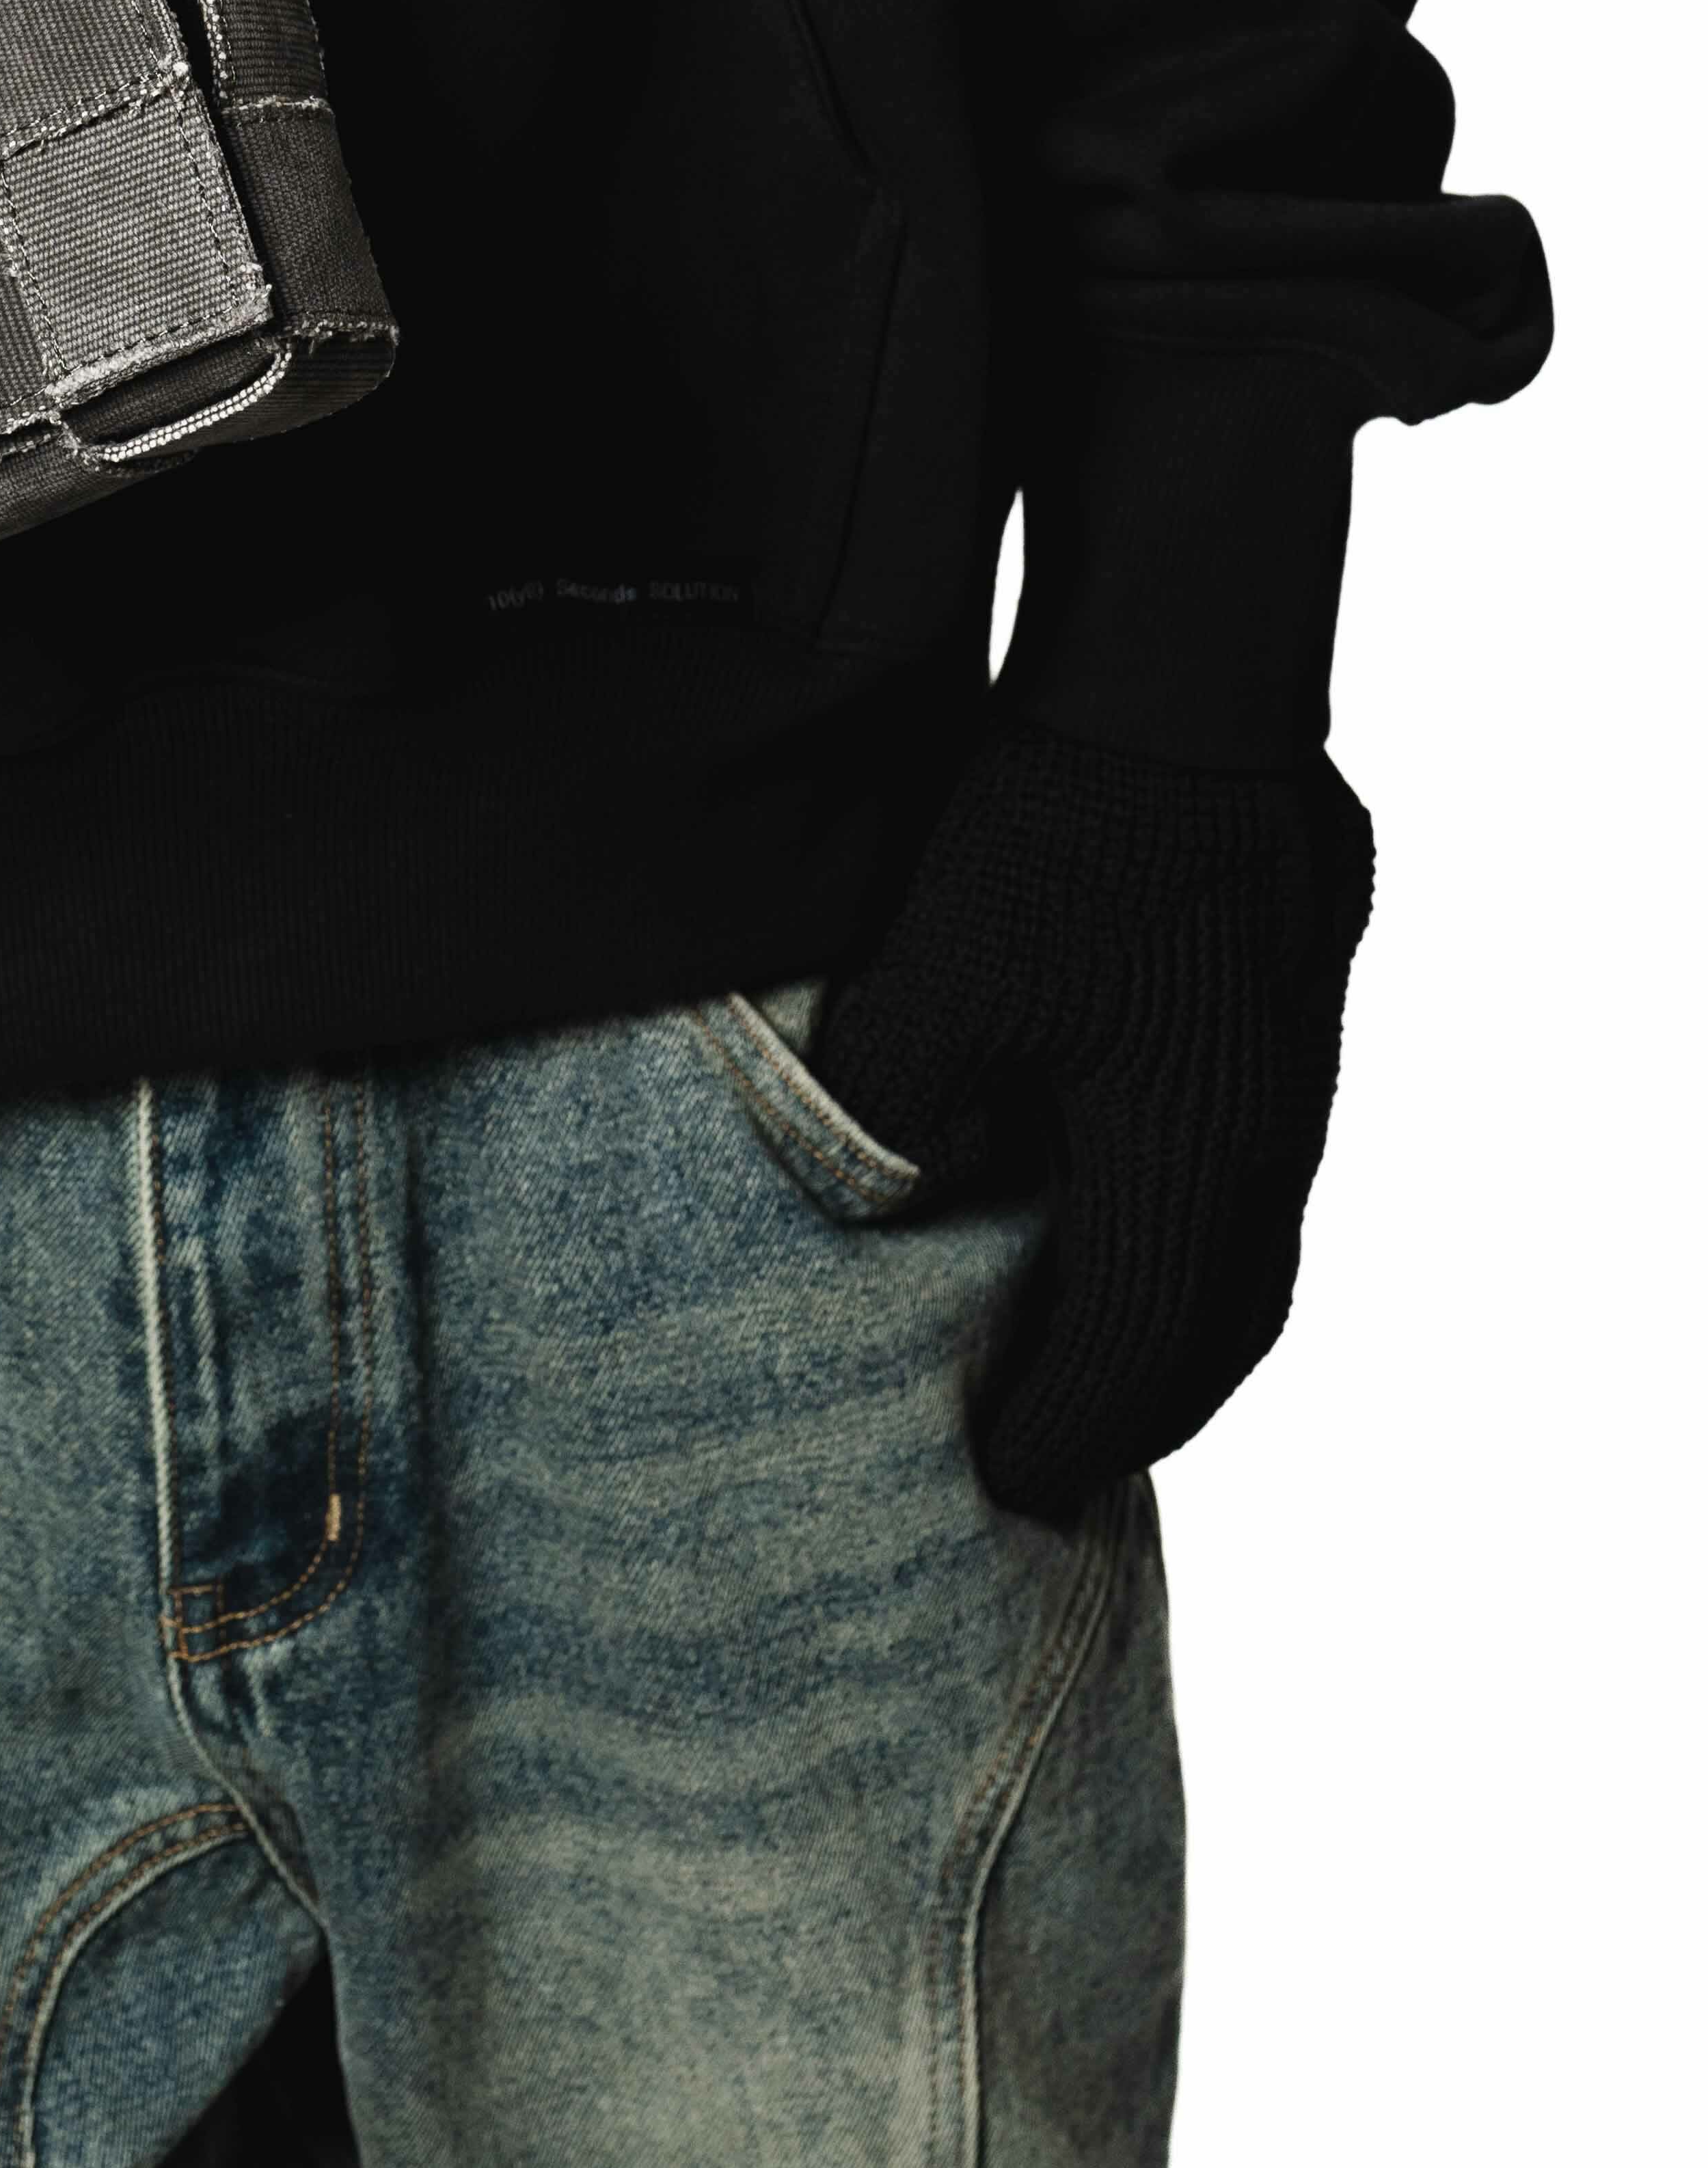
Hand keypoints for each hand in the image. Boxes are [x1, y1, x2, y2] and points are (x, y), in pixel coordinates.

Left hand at [815, 725, 1374, 1520]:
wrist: (1182, 687)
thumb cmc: (1056, 829)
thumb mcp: (931, 974)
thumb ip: (887, 1107)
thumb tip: (871, 1197)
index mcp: (1176, 1157)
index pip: (1127, 1352)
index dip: (1063, 1429)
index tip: (998, 1480)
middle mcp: (1259, 1144)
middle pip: (1215, 1338)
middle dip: (1137, 1415)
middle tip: (1057, 1463)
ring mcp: (1295, 1085)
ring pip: (1255, 1266)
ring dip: (1186, 1341)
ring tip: (1109, 1383)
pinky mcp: (1296, 1025)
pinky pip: (1267, 1192)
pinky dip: (1214, 1254)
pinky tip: (1158, 1239)